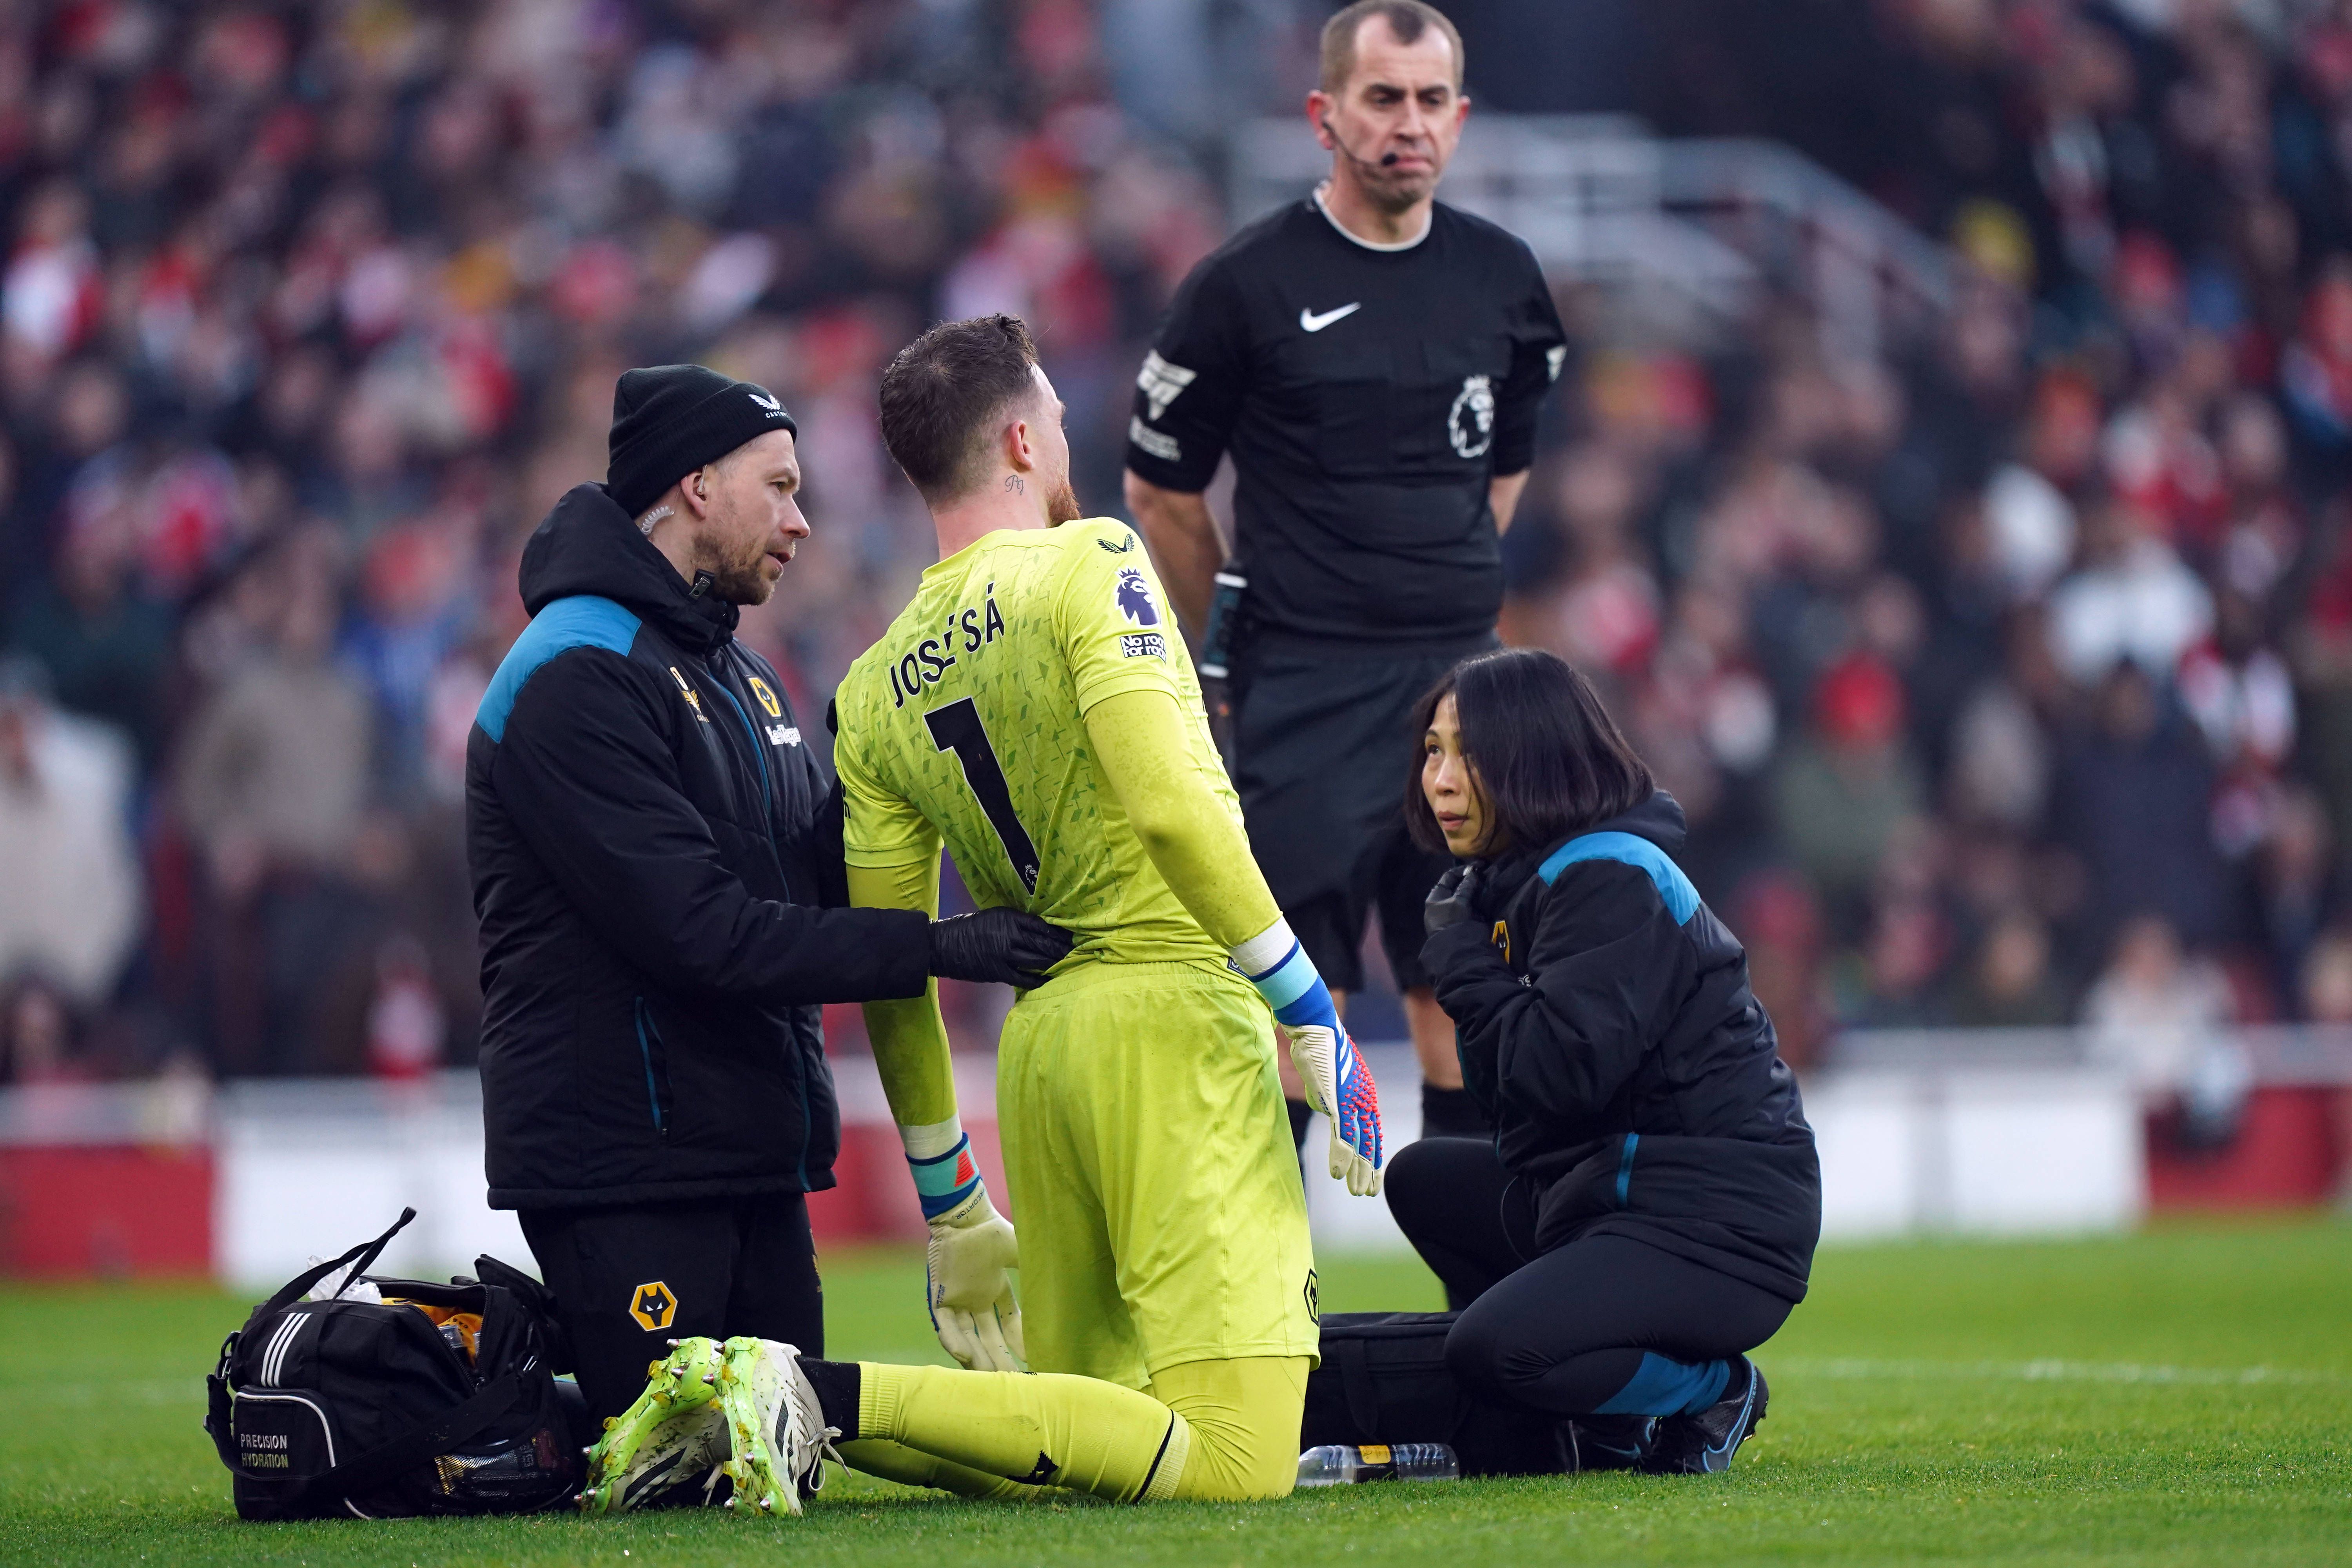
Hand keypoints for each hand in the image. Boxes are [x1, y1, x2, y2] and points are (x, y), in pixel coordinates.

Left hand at [925, 1186, 1025, 1371]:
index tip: (1033, 1359)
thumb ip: (1035, 1268)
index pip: (1008, 1321)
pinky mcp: (939, 1296)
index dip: (1019, 1340)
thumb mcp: (1020, 1252)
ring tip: (992, 1379)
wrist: (964, 1216)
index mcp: (993, 1287)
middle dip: (1000, 1358)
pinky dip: (953, 1340)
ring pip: (968, 1336)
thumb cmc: (992, 1230)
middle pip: (988, 1336)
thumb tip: (1068, 1277)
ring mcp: (957, 1298)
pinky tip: (965, 1355)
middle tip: (1015, 1381)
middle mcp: (975, 1297)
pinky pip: (946, 1325)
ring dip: (978, 1357)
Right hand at [929, 909, 1073, 986]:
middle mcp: (1009, 935)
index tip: (1070, 936)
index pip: (1042, 925)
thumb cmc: (970, 927)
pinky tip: (1049, 980)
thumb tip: (1041, 930)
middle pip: (1043, 943)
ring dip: (1054, 963)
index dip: (1059, 933)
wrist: (944, 945)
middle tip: (1075, 952)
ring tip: (1066, 964)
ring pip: (1038, 960)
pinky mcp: (999, 972)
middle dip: (1061, 949)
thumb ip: (1017, 922)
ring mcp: (1004, 955)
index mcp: (1009, 918)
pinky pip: (1025, 978)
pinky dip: (1039, 980)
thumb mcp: (995, 916)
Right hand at [1283, 1021, 1383, 1196]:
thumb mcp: (1327, 1079)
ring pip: (1358, 1143)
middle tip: (1368, 1191)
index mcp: (1364, 1094)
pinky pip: (1341, 1135)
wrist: (1316, 1027)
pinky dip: (1340, 1157)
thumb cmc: (1319, 1047)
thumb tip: (1326, 1111)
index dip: (1372, 1154)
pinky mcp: (1336, 1102)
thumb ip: (1330, 1098)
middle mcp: (1363, 1099)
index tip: (1373, 1173)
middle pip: (1369, 1141)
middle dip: (1368, 1169)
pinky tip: (1339, 1175)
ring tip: (1357, 1191)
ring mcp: (1351, 1101)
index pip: (1372, 1131)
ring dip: (1356, 1170)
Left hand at [1424, 863, 1482, 933]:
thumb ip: (1466, 886)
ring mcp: (1453, 914)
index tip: (1476, 866)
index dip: (1462, 870)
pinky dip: (1478, 904)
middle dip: (1470, 881)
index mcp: (1435, 898)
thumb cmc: (1452, 920)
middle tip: (1484, 874)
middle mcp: (1442, 904)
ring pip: (1466, 898)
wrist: (1457, 948)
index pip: (1448, 877)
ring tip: (1488, 884)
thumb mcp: (1459, 901)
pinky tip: (1486, 899)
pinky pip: (1471, 909)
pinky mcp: (1463, 922)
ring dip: (1476, 892)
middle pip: (1457, 887)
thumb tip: (1472, 873)